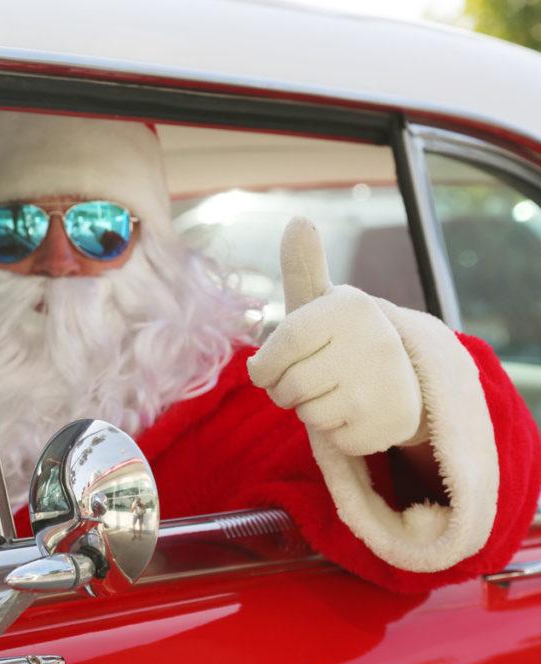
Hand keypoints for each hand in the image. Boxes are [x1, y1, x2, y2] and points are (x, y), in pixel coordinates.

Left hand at [247, 217, 423, 455]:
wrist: (403, 374)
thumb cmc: (338, 337)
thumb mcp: (319, 302)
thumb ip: (302, 266)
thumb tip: (297, 220)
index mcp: (350, 307)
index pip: (282, 347)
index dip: (266, 365)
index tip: (267, 367)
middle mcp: (375, 342)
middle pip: (289, 387)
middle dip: (285, 391)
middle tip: (308, 379)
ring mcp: (387, 385)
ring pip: (309, 415)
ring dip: (310, 410)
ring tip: (334, 391)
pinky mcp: (391, 424)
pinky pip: (334, 439)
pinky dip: (336, 432)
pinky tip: (355, 411)